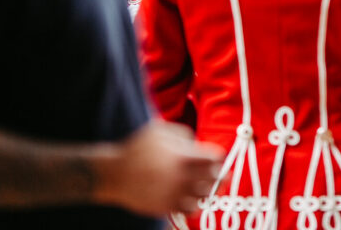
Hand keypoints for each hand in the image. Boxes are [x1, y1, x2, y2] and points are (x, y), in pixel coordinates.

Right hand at [98, 120, 222, 216]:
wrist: (115, 174)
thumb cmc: (137, 148)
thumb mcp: (161, 130)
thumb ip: (184, 134)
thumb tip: (196, 144)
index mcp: (184, 157)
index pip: (215, 159)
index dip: (221, 157)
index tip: (221, 158)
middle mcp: (182, 177)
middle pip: (214, 179)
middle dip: (222, 175)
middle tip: (225, 175)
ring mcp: (174, 194)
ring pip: (204, 197)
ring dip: (210, 191)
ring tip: (211, 188)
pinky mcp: (166, 207)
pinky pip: (190, 211)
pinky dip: (196, 206)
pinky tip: (195, 200)